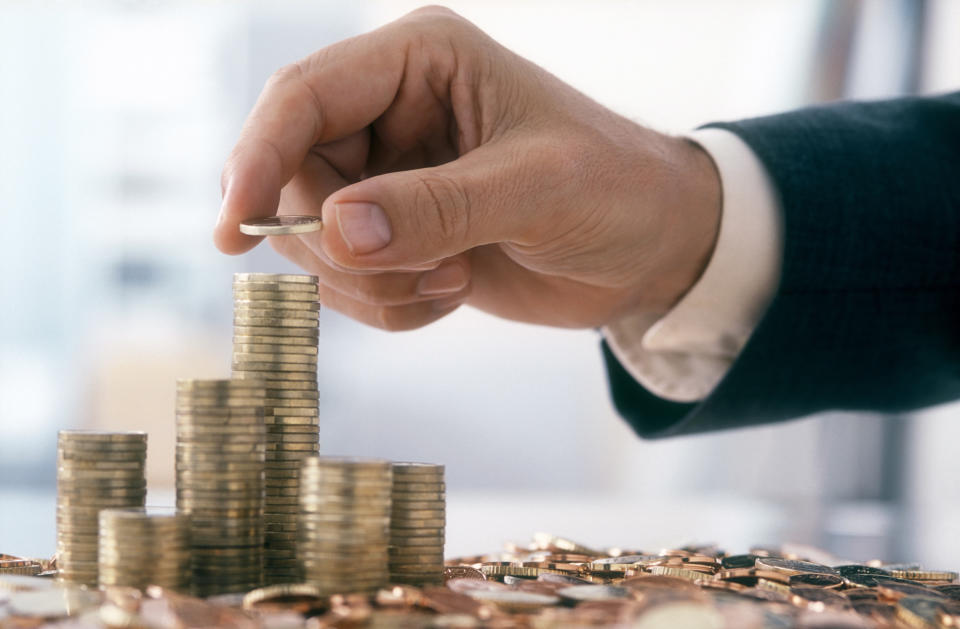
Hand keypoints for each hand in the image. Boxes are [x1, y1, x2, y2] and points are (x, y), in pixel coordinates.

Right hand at [215, 7, 720, 330]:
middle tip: (424, 271)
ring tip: (454, 278)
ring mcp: (390, 176)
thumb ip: (438, 207)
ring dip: (373, 283)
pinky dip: (390, 306)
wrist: (651, 249)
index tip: (232, 235)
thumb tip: (334, 230)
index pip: (302, 99)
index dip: (257, 161)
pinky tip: (454, 292)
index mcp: (418, 61)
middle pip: (295, 179)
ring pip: (315, 240)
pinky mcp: (399, 233)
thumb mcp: (537, 190)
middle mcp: (390, 112)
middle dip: (344, 247)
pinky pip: (348, 280)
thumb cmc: (616, 190)